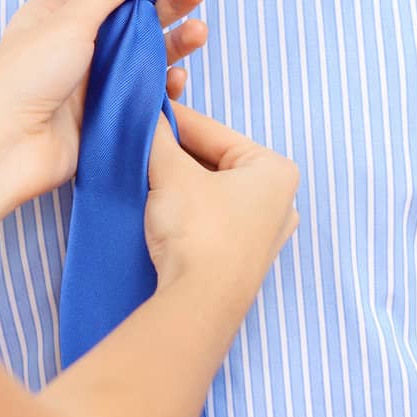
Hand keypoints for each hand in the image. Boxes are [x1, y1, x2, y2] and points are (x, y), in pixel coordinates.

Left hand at [0, 0, 209, 213]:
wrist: (6, 148)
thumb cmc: (25, 76)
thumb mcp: (70, 21)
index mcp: (63, 14)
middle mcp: (81, 44)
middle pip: (138, 17)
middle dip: (172, 2)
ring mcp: (96, 79)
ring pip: (148, 54)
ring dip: (176, 41)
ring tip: (199, 32)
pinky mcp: (109, 112)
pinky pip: (146, 93)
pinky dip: (165, 85)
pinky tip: (180, 78)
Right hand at [145, 101, 299, 306]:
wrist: (199, 305)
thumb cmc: (199, 232)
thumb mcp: (171, 172)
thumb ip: (156, 135)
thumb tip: (143, 114)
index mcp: (274, 170)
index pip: (212, 131)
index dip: (172, 119)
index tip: (142, 111)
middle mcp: (278, 200)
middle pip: (213, 160)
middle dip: (175, 153)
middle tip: (138, 143)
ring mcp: (261, 234)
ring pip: (210, 190)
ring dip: (177, 181)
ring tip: (143, 171)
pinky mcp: (241, 259)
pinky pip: (210, 218)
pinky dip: (185, 208)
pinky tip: (157, 204)